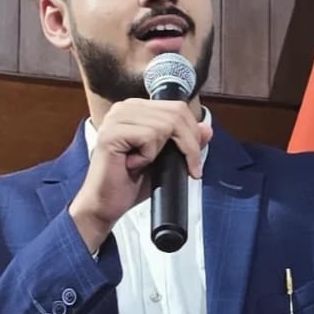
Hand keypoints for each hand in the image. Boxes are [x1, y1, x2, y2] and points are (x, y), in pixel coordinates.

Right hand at [69, 99, 211, 252]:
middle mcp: (123, 108)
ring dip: (162, 151)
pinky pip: (148, 136)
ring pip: (165, 124)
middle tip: (189, 166)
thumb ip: (185, 143)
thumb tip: (207, 129)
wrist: (106, 205)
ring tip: (145, 163)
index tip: (194, 159)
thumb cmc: (130, 184)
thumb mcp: (166, 161)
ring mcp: (115, 119)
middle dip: (189, 143)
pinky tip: (133, 164)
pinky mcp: (111, 134)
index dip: (192, 132)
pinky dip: (148, 155)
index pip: (176, 107)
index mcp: (136, 109)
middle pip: (175, 112)